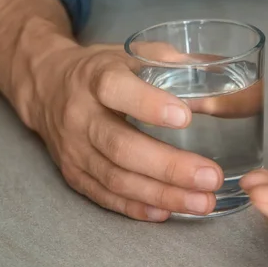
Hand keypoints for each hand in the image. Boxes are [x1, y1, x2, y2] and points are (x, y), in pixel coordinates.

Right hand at [27, 43, 230, 220]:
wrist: (46, 87)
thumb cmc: (100, 69)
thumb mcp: (130, 54)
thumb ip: (172, 63)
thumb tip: (220, 74)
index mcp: (95, 78)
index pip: (116, 90)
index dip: (149, 104)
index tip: (186, 117)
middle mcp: (80, 115)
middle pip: (121, 146)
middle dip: (170, 167)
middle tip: (211, 178)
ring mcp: (73, 149)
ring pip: (116, 179)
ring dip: (162, 194)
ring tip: (203, 202)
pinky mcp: (72, 173)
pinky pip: (104, 196)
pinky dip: (136, 207)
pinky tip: (167, 212)